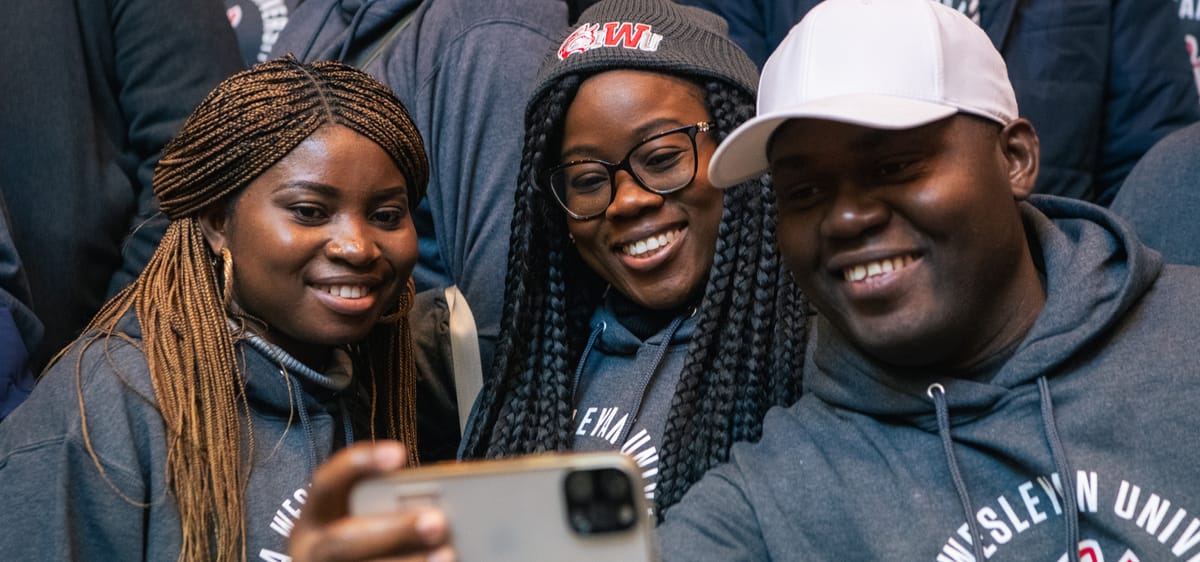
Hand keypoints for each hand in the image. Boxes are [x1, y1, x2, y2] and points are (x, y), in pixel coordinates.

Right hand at [289, 441, 454, 561]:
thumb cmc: (359, 539)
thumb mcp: (358, 513)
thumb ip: (388, 499)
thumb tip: (446, 485)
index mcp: (315, 514)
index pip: (327, 481)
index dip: (358, 464)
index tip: (399, 453)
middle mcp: (312, 547)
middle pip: (345, 539)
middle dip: (394, 531)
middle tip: (437, 522)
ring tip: (446, 554)